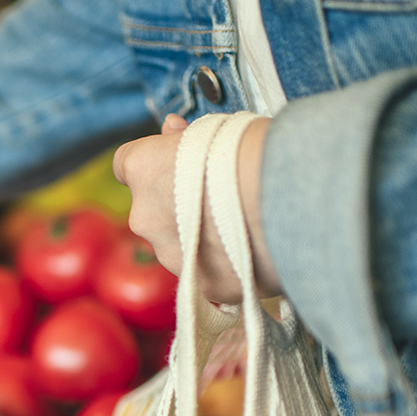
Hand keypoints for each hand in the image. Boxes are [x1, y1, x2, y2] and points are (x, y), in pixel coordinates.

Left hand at [112, 114, 280, 303]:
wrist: (290, 200)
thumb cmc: (255, 153)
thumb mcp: (215, 129)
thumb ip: (183, 138)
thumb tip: (172, 130)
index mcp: (143, 169)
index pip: (127, 165)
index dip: (152, 165)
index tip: (172, 163)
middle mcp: (145, 216)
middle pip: (154, 210)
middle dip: (179, 206)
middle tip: (222, 197)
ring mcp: (171, 256)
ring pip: (179, 246)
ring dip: (202, 238)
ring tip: (245, 225)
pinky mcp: (203, 286)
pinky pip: (209, 274)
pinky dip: (226, 265)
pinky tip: (255, 250)